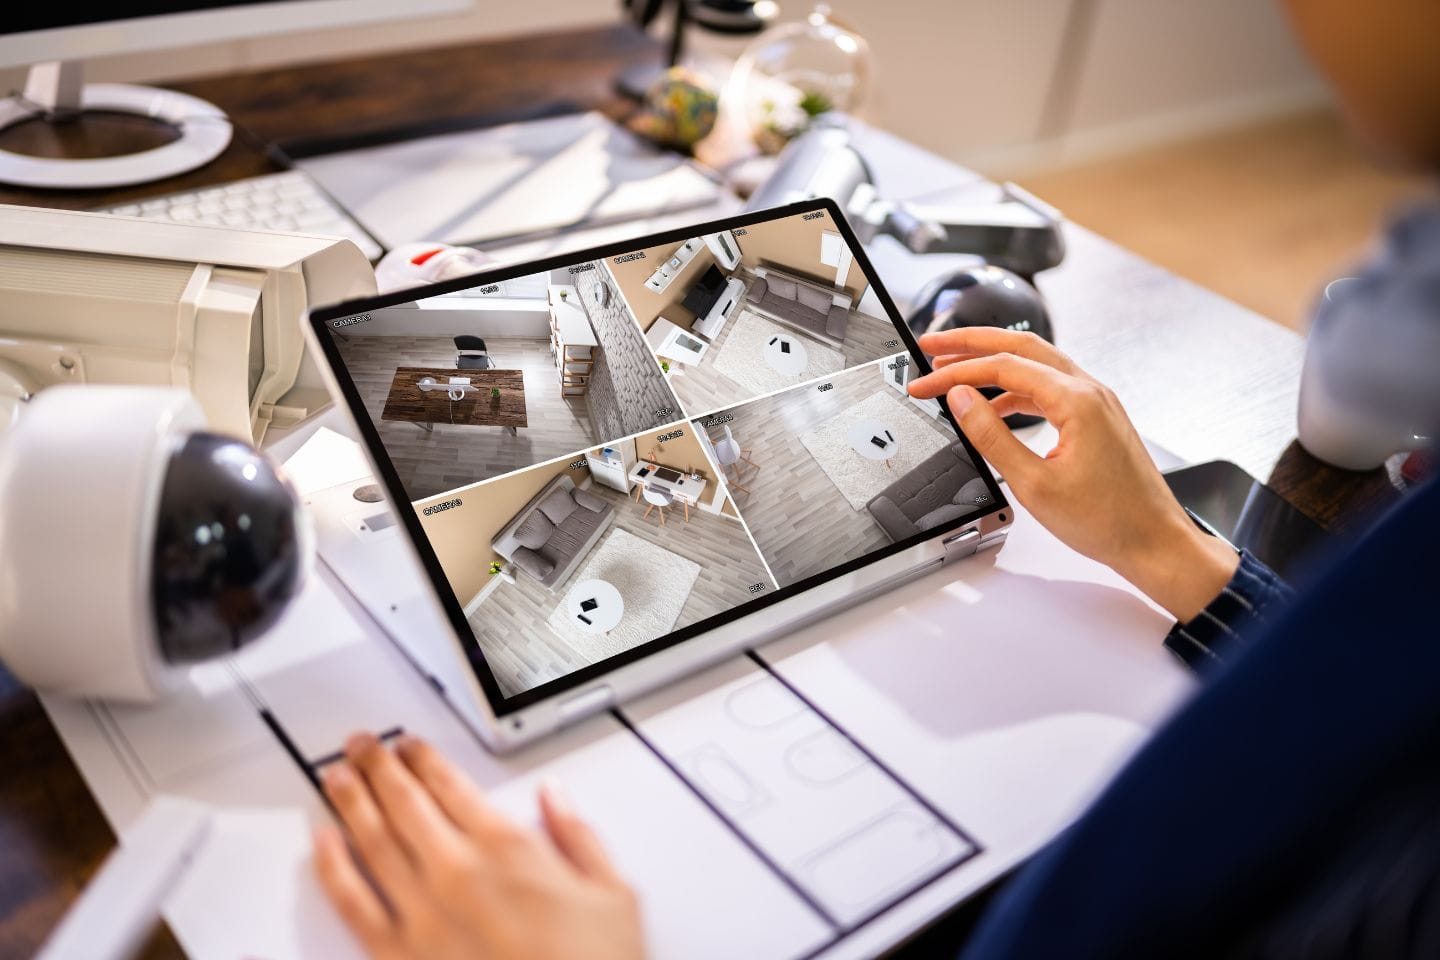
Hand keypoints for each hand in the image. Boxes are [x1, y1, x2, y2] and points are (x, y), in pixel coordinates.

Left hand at [313, 733, 644, 959]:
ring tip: (337, 775)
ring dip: (350, 800)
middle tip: (363, 745)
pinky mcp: (399, 956)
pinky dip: (332, 867)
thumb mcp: (611, 894)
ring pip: (372, 841)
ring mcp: (423, 916)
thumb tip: (555, 798)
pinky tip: (324, 843)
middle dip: (378, 766)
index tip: (410, 745)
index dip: (424, 758)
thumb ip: (578, 837)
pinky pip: (352, 902)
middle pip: (404, 802)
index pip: (450, 785)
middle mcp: (457, 873)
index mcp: (507, 849)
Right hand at [908, 328, 1236, 621]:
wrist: (1154, 542)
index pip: (1003, 367)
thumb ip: (991, 436)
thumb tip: (962, 400)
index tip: (925, 384)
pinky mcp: (1098, 418)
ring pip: (1037, 364)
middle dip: (973, 343)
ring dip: (994, 364)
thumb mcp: (1034, 483)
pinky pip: (1051, 389)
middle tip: (934, 346)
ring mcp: (1097, 402)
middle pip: (1021, 347)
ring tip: (957, 374)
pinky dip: (1017, 390)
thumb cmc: (1108, 521)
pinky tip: (996, 407)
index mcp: (1076, 401)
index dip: (957, 371)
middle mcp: (1090, 391)